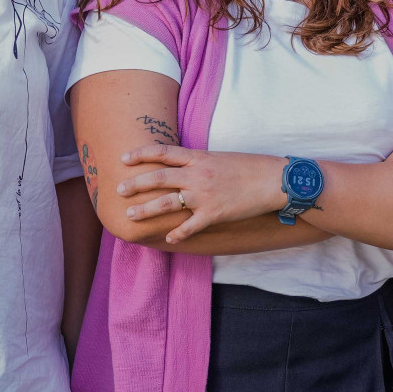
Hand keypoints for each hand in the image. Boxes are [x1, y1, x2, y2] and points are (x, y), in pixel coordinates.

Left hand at [117, 146, 285, 244]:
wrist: (274, 180)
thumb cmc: (250, 166)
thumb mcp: (220, 156)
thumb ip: (199, 161)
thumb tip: (182, 166)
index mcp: (199, 157)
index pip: (163, 152)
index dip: (141, 154)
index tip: (123, 159)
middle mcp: (197, 175)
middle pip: (158, 178)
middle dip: (135, 184)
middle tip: (119, 189)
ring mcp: (204, 195)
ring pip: (166, 203)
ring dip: (146, 210)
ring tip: (130, 215)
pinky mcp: (214, 214)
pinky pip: (190, 226)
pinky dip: (178, 233)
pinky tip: (169, 239)